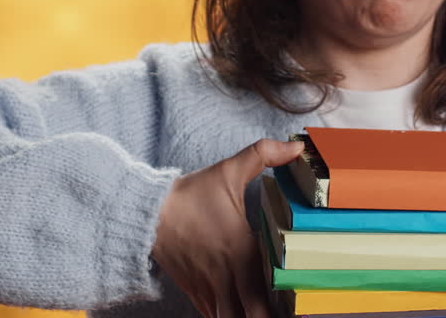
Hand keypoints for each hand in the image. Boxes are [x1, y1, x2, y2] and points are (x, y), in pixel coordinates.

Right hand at [151, 138, 304, 317]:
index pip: (271, 291)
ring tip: (266, 312)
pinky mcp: (195, 294)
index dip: (287, 304)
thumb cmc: (190, 194)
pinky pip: (215, 317)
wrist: (145, 214)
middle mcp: (228, 276)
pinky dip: (230, 317)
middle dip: (270, 315)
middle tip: (287, 312)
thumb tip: (296, 145)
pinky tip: (241, 312)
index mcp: (242, 251)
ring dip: (250, 317)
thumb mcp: (227, 170)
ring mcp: (210, 289)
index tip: (300, 302)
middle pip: (255, 315)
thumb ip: (264, 154)